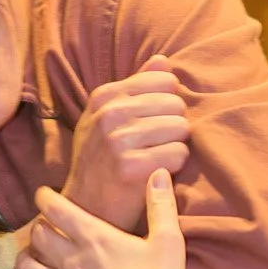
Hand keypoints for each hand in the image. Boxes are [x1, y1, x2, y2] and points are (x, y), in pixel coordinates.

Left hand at [16, 169, 189, 268]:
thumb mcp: (168, 241)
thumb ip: (161, 205)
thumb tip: (159, 173)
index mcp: (95, 238)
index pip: (56, 209)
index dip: (44, 198)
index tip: (43, 195)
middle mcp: (71, 261)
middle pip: (38, 235)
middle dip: (39, 228)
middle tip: (47, 229)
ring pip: (26, 268)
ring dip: (27, 260)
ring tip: (34, 259)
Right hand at [62, 54, 190, 230]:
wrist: (86, 209)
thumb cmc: (102, 161)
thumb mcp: (107, 118)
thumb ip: (137, 86)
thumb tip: (163, 60)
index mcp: (104, 96)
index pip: (163, 80)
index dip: (167, 103)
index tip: (153, 123)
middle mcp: (109, 114)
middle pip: (176, 104)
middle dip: (174, 125)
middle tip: (155, 145)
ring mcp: (118, 140)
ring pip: (181, 128)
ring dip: (176, 146)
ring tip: (156, 158)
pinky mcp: (132, 167)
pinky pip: (180, 154)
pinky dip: (176, 166)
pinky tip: (158, 173)